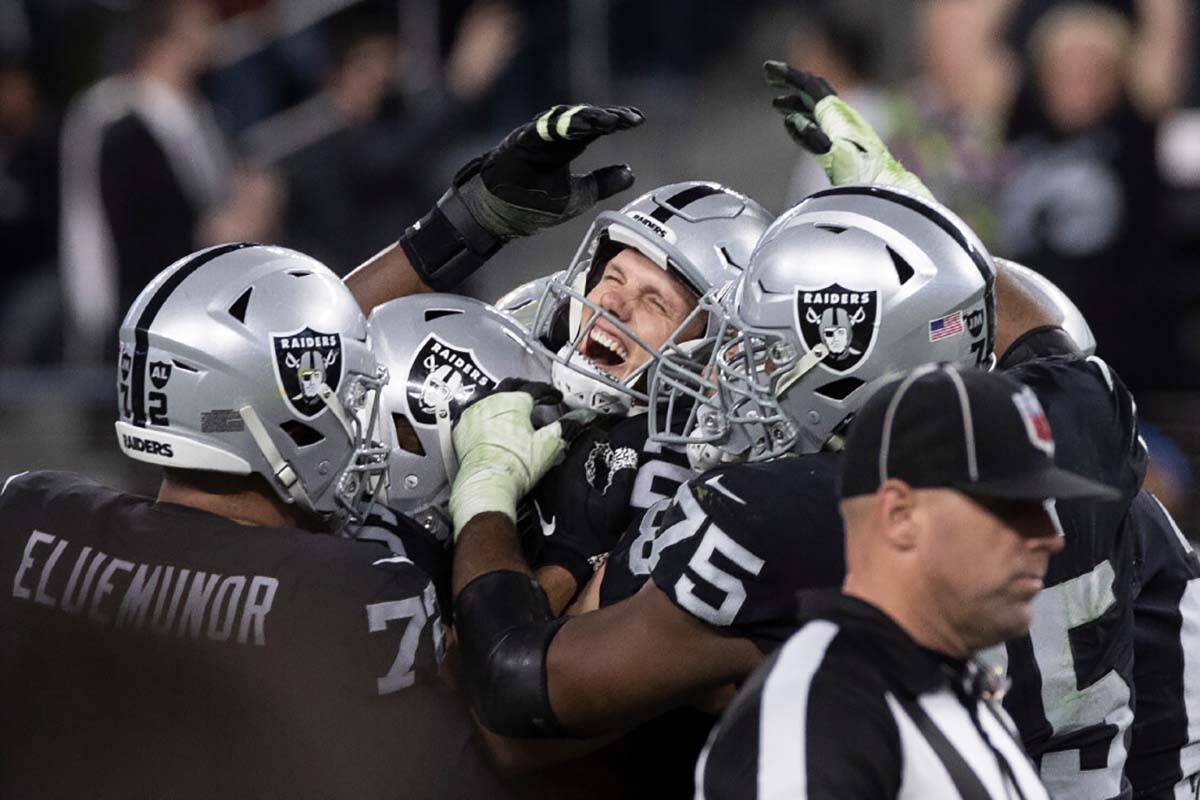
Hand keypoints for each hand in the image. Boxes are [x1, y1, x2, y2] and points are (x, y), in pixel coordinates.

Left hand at [448, 381, 593, 538]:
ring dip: (503, 397)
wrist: (487, 485)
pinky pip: (474, 411)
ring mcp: (474, 413)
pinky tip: (489, 418)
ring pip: (490, 395)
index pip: (535, 389)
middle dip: (525, 388)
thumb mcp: (549, 445)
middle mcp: (492, 401)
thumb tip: (580, 418)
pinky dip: (485, 412)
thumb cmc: (516, 467)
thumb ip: (566, 427)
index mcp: (515, 401)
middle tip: (535, 395)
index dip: (549, 393)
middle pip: (511, 386)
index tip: (555, 399)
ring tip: (511, 404)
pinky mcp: (462, 428)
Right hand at [458, 104, 643, 240]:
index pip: (594, 128)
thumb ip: (603, 183)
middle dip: (608, 117)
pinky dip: (563, 126)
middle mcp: (553, 137)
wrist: (500, 214)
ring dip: (589, 118)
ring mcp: (536, 136)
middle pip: (584, 119)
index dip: (616, 121)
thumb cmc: (535, 205)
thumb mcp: (579, 195)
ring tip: (612, 120)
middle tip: (631, 118)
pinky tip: (585, 125)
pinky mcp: (521, 141)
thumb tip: (630, 173)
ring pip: (566, 119)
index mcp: (566, 146)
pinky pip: (544, 130)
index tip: (638, 120)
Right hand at [763, 61, 932, 199]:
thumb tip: (793, 120)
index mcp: (839, 118)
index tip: (769, 69)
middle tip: (769, 77)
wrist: (888, 197)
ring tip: (776, 104)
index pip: (812, 88)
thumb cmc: (863, 181)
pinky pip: (821, 125)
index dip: (790, 76)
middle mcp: (843, 120)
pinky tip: (796, 124)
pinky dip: (803, 119)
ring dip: (796, 102)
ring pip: (817, 109)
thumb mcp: (836, 158)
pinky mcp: (845, 148)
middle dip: (791, 82)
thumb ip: (814, 140)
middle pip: (815, 92)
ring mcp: (845, 132)